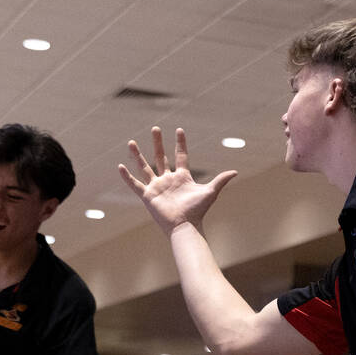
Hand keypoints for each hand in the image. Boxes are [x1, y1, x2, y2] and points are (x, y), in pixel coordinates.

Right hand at [118, 126, 236, 233]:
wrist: (185, 225)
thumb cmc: (198, 211)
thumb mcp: (210, 192)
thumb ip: (221, 180)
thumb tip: (235, 171)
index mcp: (182, 177)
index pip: (181, 156)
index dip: (180, 143)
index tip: (179, 130)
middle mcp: (168, 179)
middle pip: (161, 157)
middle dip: (158, 142)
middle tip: (155, 128)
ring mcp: (157, 186)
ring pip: (145, 167)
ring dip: (138, 155)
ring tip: (131, 142)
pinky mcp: (148, 195)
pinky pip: (135, 184)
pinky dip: (127, 177)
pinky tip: (120, 166)